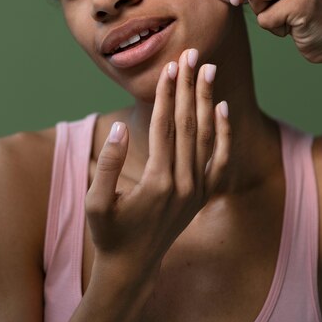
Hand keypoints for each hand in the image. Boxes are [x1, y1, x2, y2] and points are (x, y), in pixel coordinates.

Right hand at [85, 49, 230, 275]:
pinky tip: (222, 107)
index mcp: (158, 181)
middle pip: (188, 122)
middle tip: (191, 54)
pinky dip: (225, 132)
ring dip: (206, 99)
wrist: (133, 267)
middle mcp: (184, 182)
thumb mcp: (97, 203)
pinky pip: (220, 158)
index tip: (169, 65)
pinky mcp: (204, 194)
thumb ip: (110, 163)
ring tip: (207, 69)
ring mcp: (198, 189)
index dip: (166, 93)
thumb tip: (121, 127)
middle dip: (189, 85)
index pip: (164, 125)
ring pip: (206, 134)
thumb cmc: (110, 233)